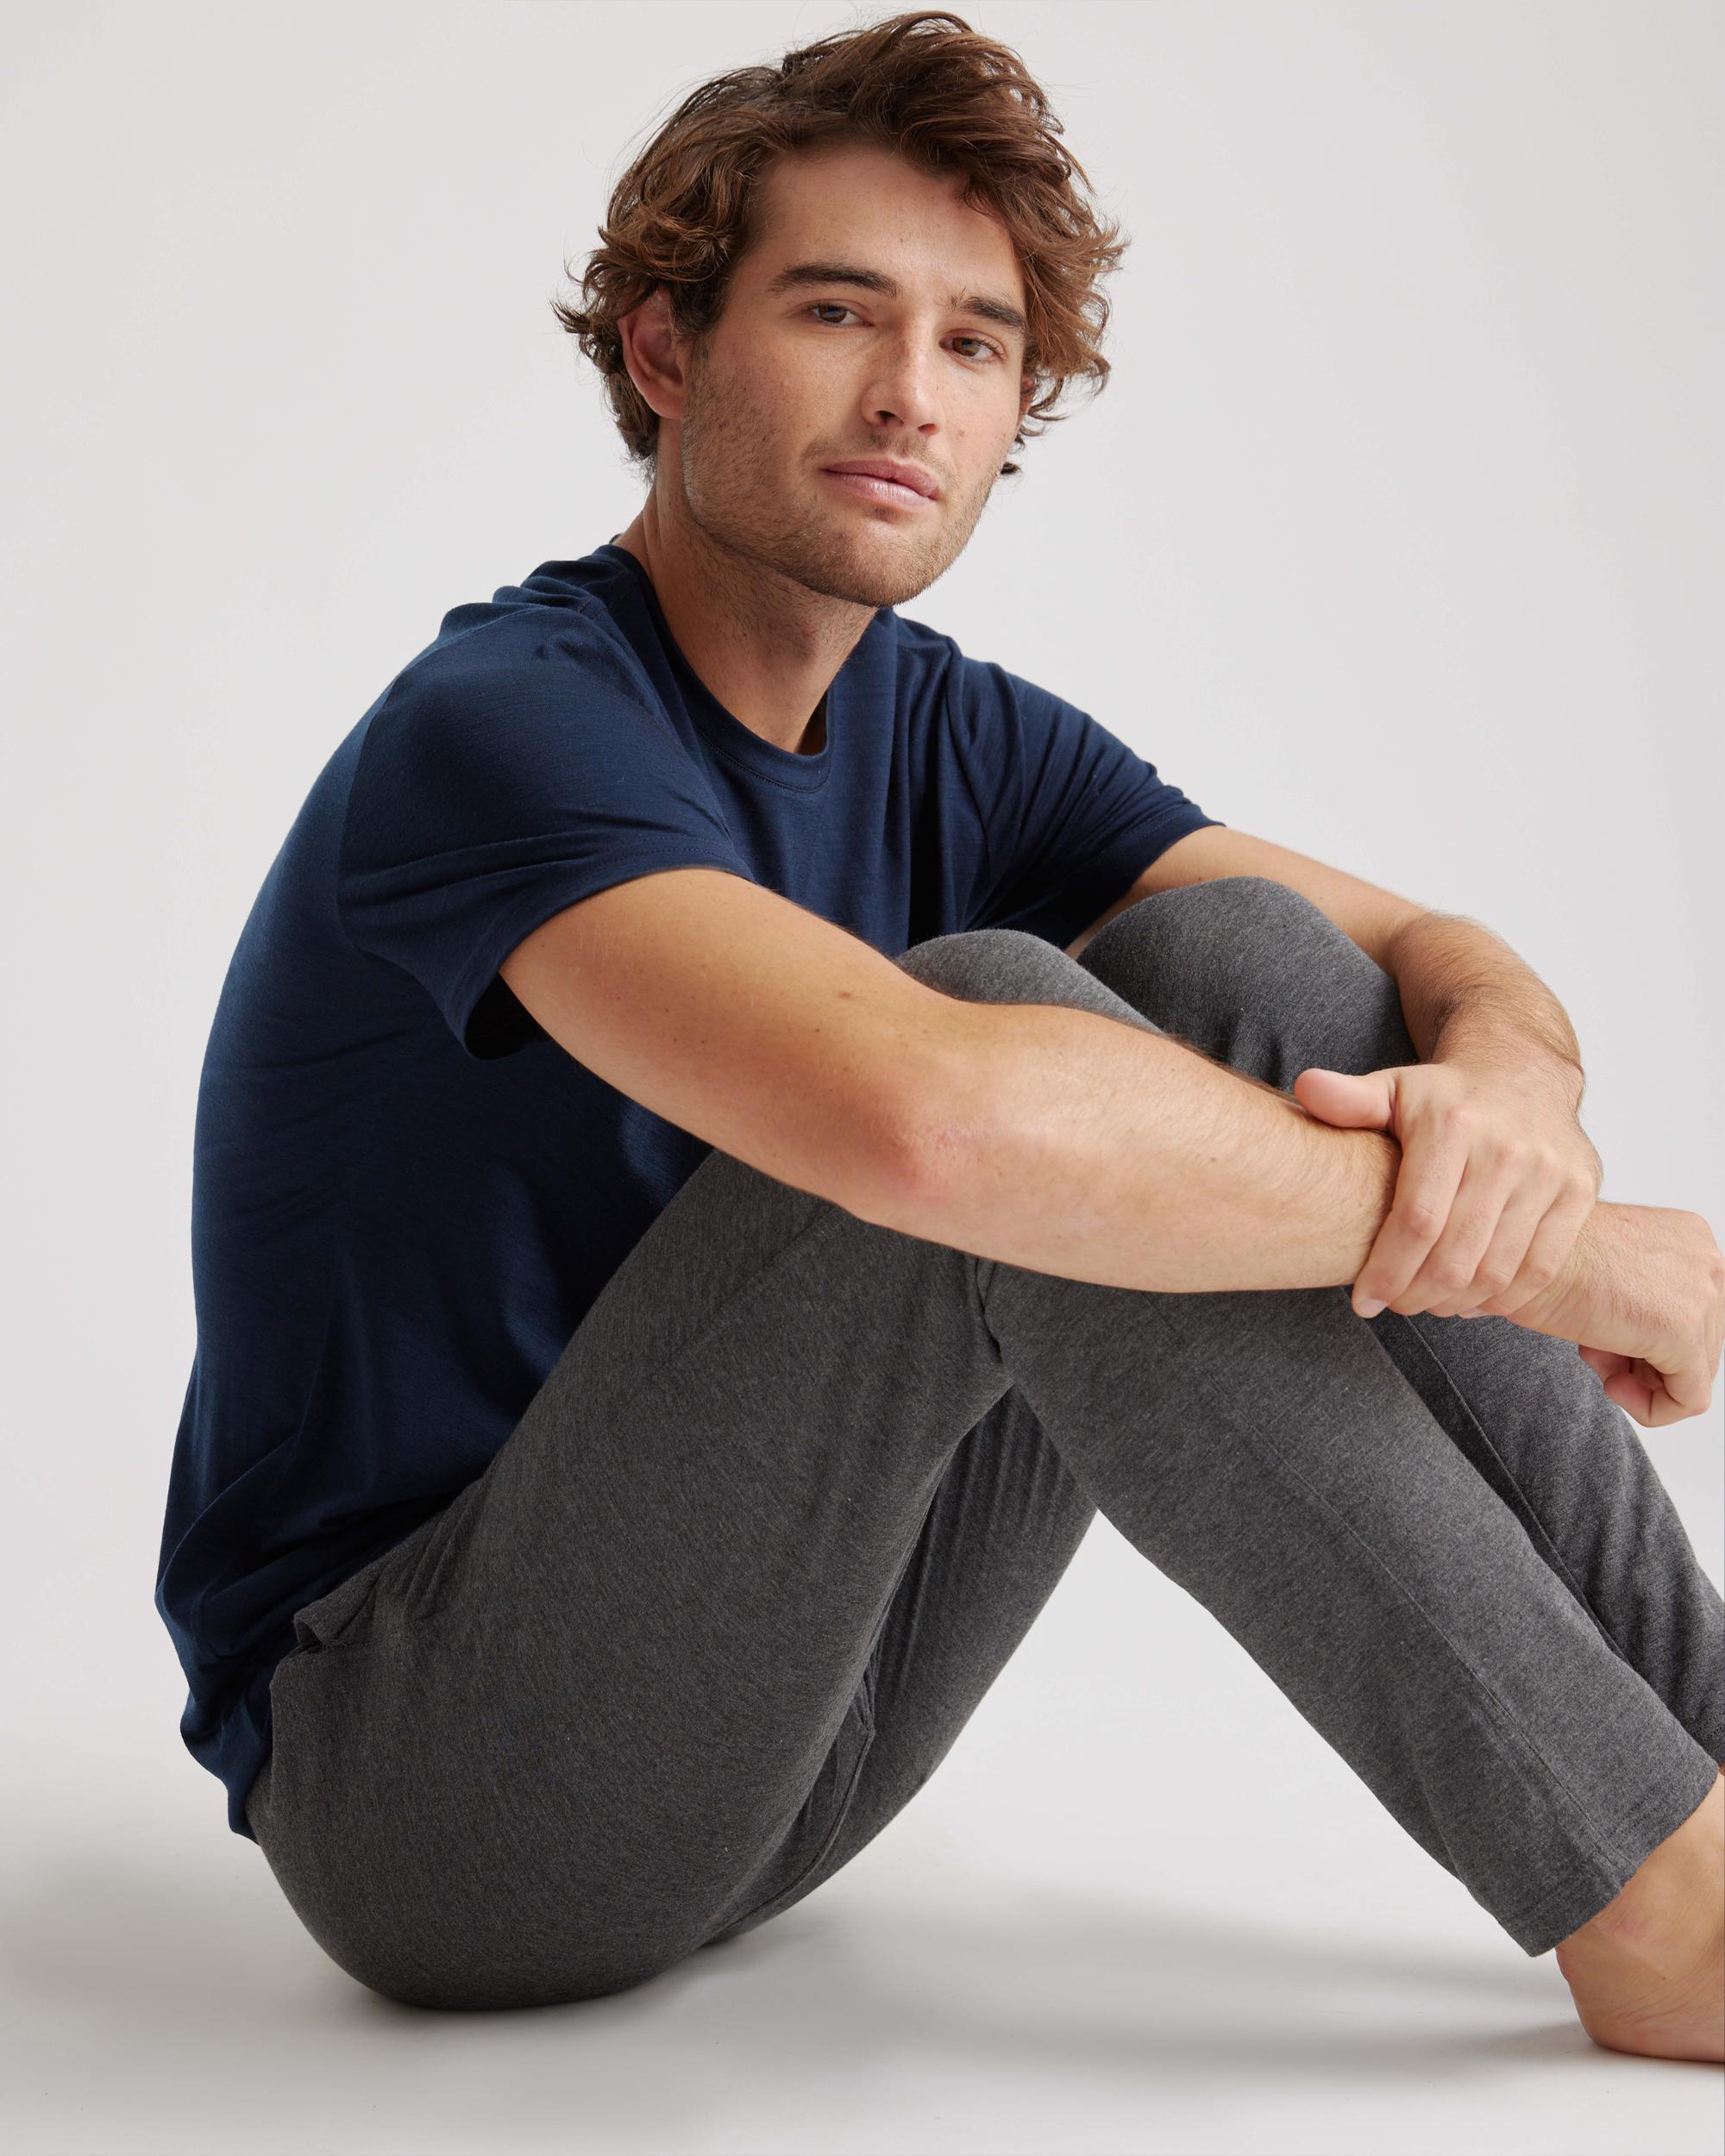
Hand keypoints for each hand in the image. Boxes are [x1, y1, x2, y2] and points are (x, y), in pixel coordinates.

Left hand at [1293, 1058, 1601, 1321]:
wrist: (1524, 1072)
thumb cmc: (1447, 1094)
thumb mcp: (1394, 1088)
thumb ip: (1349, 1099)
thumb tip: (1307, 1089)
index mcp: (1454, 1126)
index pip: (1417, 1220)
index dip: (1388, 1271)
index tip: (1364, 1302)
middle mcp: (1507, 1150)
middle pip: (1456, 1256)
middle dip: (1417, 1295)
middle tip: (1395, 1305)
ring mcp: (1549, 1173)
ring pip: (1498, 1270)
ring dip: (1456, 1302)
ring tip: (1428, 1303)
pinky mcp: (1580, 1192)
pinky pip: (1541, 1268)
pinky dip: (1504, 1297)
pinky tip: (1472, 1300)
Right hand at [1503, 1202, 1724, 1426]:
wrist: (1513, 1256)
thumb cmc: (1536, 1258)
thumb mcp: (1605, 1269)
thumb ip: (1641, 1295)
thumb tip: (1645, 1346)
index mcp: (1689, 1237)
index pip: (1693, 1313)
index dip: (1644, 1338)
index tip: (1600, 1335)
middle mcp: (1708, 1260)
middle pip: (1699, 1344)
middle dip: (1642, 1360)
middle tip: (1593, 1351)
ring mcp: (1702, 1295)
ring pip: (1694, 1374)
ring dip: (1639, 1379)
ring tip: (1593, 1357)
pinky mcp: (1685, 1333)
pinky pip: (1687, 1400)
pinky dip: (1651, 1408)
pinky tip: (1610, 1387)